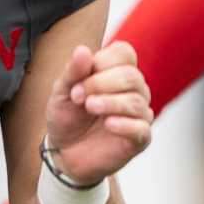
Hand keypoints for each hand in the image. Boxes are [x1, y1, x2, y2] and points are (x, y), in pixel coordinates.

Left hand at [42, 40, 151, 186]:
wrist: (64, 153)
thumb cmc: (67, 117)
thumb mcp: (61, 92)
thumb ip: (73, 72)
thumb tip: (83, 50)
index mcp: (118, 72)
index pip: (124, 53)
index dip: (101, 62)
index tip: (79, 79)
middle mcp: (134, 90)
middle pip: (131, 76)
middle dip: (101, 83)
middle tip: (79, 97)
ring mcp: (139, 114)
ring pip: (137, 101)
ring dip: (110, 102)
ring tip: (89, 107)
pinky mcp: (140, 139)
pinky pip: (142, 128)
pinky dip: (125, 124)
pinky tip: (108, 124)